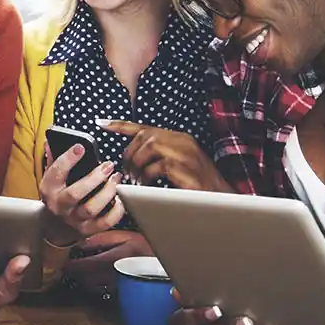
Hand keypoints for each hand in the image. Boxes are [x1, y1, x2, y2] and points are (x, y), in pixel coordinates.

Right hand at [38, 144, 126, 239]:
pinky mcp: (88, 229)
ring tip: (116, 179)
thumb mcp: (50, 180)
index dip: (68, 159)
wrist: (55, 228)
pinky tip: (119, 199)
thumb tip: (52, 141)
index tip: (80, 148)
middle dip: (94, 178)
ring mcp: (74, 220)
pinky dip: (116, 211)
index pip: (56, 172)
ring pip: (91, 208)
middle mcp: (60, 206)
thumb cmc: (56, 198)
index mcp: (49, 190)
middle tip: (108, 166)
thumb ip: (54, 161)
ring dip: (107, 192)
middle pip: (76, 193)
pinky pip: (105, 222)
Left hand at [61, 230, 153, 293]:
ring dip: (84, 280)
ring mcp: (118, 286)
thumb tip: (82, 242)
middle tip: (71, 266)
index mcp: (113, 259)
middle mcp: (114, 275)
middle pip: (85, 279)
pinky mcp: (122, 292)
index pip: (84, 265)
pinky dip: (95, 285)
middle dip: (76, 273)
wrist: (166, 263)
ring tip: (82, 271)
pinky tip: (96, 278)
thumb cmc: (147, 247)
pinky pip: (102, 291)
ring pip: (92, 287)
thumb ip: (102, 239)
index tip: (65, 262)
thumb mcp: (125, 237)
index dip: (71, 265)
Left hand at [103, 120, 229, 192]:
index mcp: (178, 138)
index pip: (145, 127)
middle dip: (129, 155)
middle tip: (127, 173)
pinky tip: (146, 186)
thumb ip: (157, 157)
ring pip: (149, 147)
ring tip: (137, 181)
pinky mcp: (185, 167)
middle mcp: (182, 141)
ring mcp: (185, 152)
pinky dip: (147, 176)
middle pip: (144, 137)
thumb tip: (132, 158)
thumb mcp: (176, 166)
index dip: (121, 125)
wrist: (222, 200)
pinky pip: (157, 165)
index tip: (101, 124)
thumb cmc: (198, 186)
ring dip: (137, 165)